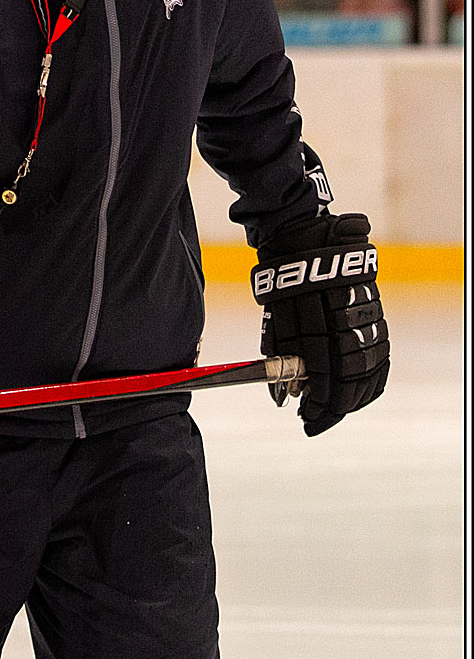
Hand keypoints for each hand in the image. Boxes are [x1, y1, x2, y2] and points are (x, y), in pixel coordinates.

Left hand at [251, 213, 388, 436]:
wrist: (305, 237)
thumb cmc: (283, 279)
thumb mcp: (275, 317)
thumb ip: (283, 356)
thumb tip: (289, 393)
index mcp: (319, 327)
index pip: (325, 382)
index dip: (318, 408)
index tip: (307, 421)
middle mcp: (347, 325)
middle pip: (350, 381)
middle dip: (334, 407)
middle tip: (317, 419)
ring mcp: (366, 318)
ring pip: (369, 370)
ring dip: (354, 397)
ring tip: (337, 409)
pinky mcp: (376, 312)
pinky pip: (381, 354)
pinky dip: (373, 378)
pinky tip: (362, 390)